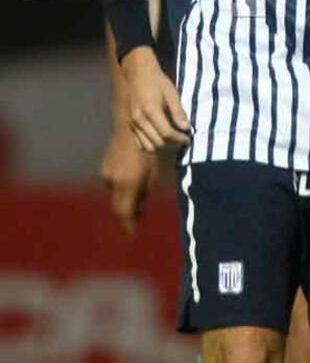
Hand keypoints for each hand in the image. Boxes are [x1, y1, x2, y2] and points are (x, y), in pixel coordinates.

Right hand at [100, 118, 157, 233]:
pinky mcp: (104, 169)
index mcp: (128, 183)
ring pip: (115, 196)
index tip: (133, 233)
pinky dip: (121, 189)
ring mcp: (107, 175)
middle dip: (127, 214)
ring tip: (139, 197)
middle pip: (118, 207)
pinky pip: (112, 185)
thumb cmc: (148, 150)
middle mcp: (114, 181)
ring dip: (125, 200)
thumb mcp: (153, 173)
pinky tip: (131, 184)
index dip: (128, 225)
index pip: (125, 212)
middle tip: (138, 216)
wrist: (130, 128)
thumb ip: (145, 192)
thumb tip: (140, 207)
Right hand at [121, 46, 190, 152]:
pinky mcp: (130, 125)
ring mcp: (132, 123)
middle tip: (183, 140)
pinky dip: (151, 145)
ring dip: (162, 147)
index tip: (188, 138)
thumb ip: (178, 111)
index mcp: (150, 110)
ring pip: (148, 146)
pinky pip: (140, 143)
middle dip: (173, 144)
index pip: (166, 134)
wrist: (138, 73)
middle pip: (157, 143)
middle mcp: (139, 119)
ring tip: (173, 141)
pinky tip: (161, 139)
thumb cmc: (157, 81)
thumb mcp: (171, 93)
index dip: (179, 139)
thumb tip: (186, 128)